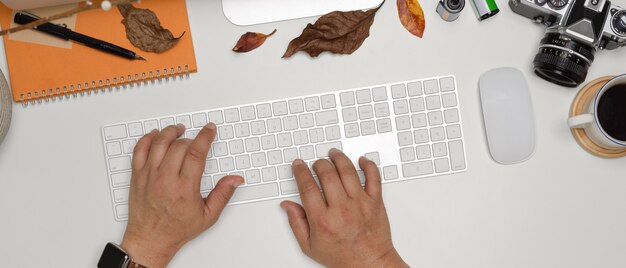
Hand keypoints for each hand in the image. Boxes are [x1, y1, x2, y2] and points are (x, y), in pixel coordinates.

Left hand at [121, 123, 243, 267]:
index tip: (209, 130)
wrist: (150, 239)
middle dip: (191, 138)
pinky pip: (139, 150)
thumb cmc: (176, 229)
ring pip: (159, 143)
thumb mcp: (208, 216)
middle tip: (196, 139)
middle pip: (179, 146)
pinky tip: (156, 135)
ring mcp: (149, 176)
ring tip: (178, 129)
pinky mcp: (137, 176)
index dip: (205, 137)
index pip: (196, 153)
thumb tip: (235, 180)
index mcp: (184, 189)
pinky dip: (147, 138)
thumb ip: (223, 195)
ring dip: (170, 132)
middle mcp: (165, 180)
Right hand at [281, 149, 406, 267]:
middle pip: (327, 173)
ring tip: (334, 154)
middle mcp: (341, 209)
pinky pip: (374, 177)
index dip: (300, 171)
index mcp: (323, 220)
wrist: (369, 264)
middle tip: (316, 163)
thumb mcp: (310, 246)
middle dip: (318, 163)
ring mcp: (360, 203)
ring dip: (339, 158)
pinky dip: (368, 165)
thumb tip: (287, 205)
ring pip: (348, 171)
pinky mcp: (375, 202)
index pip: (307, 186)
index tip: (298, 165)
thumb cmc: (343, 257)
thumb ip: (297, 223)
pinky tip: (361, 161)